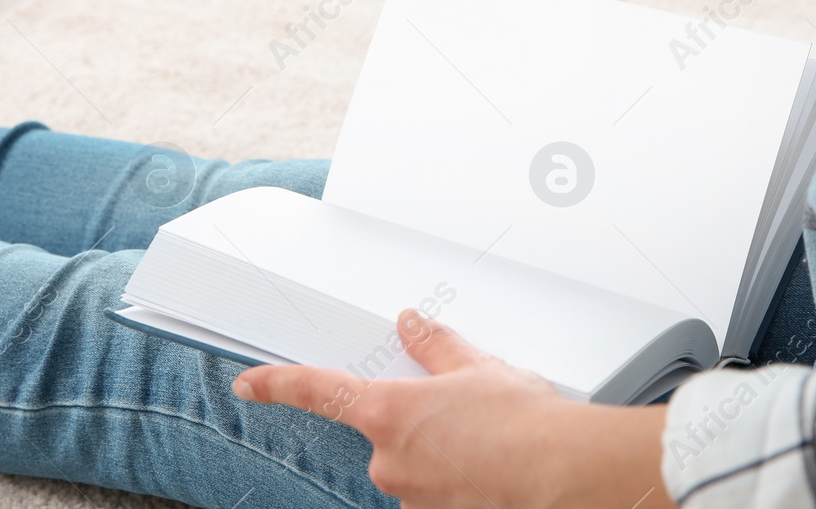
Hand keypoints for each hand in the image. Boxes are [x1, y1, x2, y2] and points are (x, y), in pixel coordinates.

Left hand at [232, 311, 673, 508]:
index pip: (317, 391)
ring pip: (416, 468)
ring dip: (443, 456)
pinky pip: (437, 496)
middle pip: (386, 434)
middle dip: (420, 424)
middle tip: (468, 417)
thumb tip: (412, 324)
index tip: (250, 383)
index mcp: (388, 411)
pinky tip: (492, 473)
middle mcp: (390, 459)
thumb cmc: (526, 424)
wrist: (566, 475)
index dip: (277, 385)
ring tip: (492, 445)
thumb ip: (435, 346)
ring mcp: (411, 498)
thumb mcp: (477, 367)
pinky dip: (459, 484)